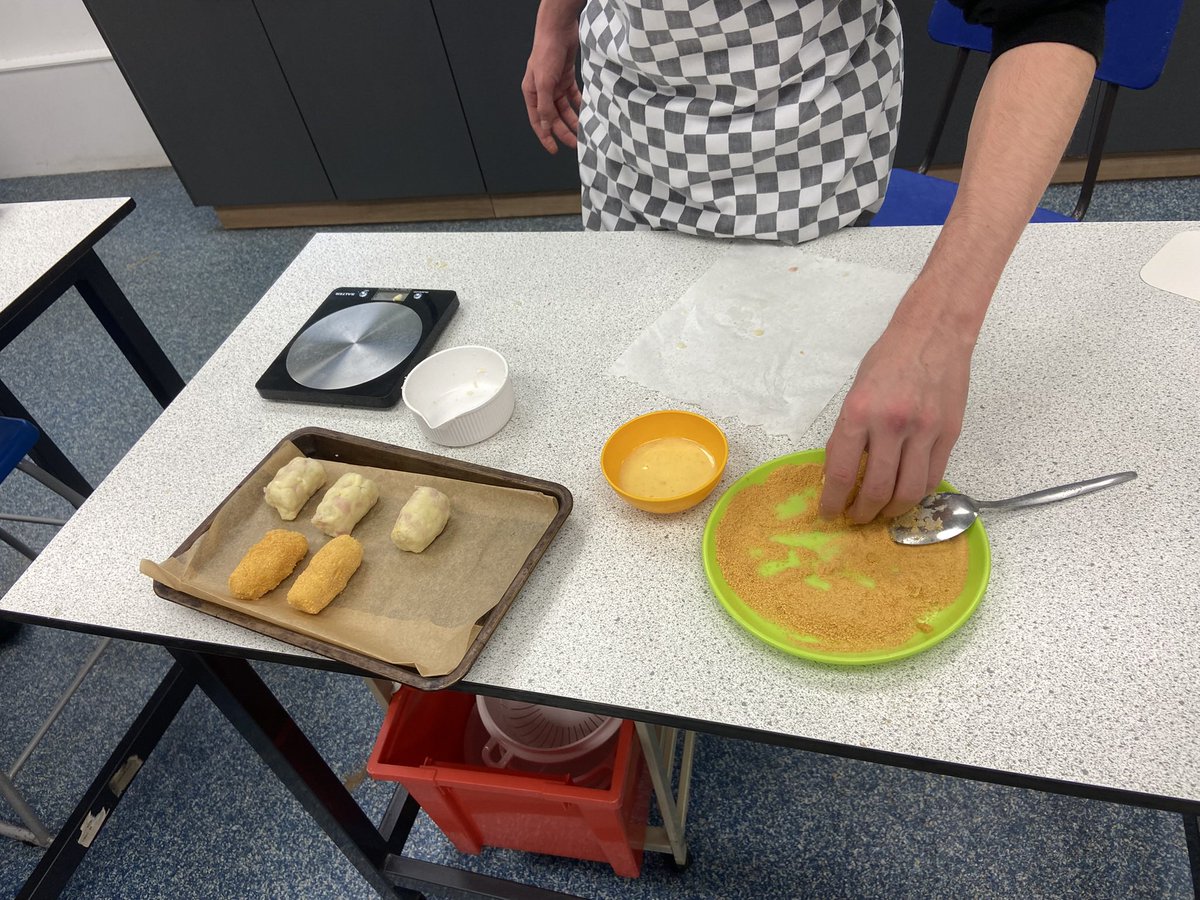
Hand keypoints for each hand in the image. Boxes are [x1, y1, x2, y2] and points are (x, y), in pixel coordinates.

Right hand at [522, 4, 582, 154]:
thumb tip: (546, 126)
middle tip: (575, 144)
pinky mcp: (566, 77)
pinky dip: (579, 104)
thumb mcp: (544, 83)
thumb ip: (544, 106)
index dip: (545, 136)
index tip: (554, 150)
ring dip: (573, 120)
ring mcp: (555, 85)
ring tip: (583, 131)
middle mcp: (542, 92)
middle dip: (563, 131)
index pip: (537, 121)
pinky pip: (573, 96)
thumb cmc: (546, 53)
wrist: (558, 29)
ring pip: (564, 109)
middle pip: (553, 117)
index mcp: (531, 94)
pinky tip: (587, 112)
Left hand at [819, 314, 972, 523]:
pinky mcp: (949, 434)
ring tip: (882, 513)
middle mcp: (891, 425)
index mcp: (859, 412)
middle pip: (877, 489)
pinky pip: (933, 477)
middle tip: (856, 518)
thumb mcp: (855, 393)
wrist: (934, 333)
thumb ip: (848, 433)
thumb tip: (838, 473)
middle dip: (863, 512)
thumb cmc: (888, 359)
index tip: (829, 513)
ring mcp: (924, 431)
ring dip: (892, 511)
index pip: (841, 471)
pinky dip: (918, 494)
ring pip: (909, 491)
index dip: (833, 500)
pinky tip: (906, 495)